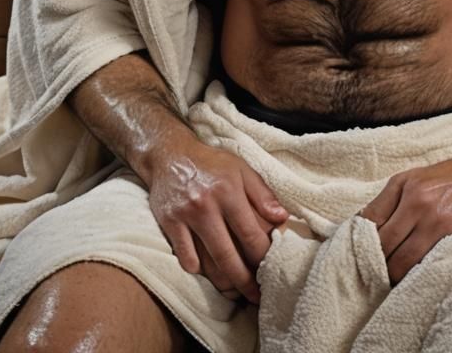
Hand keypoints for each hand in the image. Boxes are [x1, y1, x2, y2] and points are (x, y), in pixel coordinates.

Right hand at [147, 141, 288, 303]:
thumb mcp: (241, 169)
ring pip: (207, 263)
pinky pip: (185, 258)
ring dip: (224, 283)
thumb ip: (263, 194)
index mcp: (229, 190)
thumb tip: (282, 218)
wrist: (170, 155)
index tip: (271, 271)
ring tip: (237, 293)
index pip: (251, 234)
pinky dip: (198, 270)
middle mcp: (206, 205)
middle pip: (228, 256)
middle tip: (257, 297)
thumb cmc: (211, 163)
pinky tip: (209, 274)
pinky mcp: (169, 224)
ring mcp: (186, 216)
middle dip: (245, 282)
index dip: (263, 257)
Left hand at [359, 151, 451, 283]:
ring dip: (393, 273)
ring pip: (402, 261)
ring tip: (390, 278)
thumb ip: (388, 200)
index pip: (370, 220)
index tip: (356, 252)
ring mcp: (436, 221)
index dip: (359, 240)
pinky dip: (416, 274)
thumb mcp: (413, 177)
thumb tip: (361, 224)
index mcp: (404, 185)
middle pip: (384, 244)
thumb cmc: (450, 177)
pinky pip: (426, 264)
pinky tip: (412, 277)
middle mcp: (418, 202)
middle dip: (374, 261)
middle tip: (371, 272)